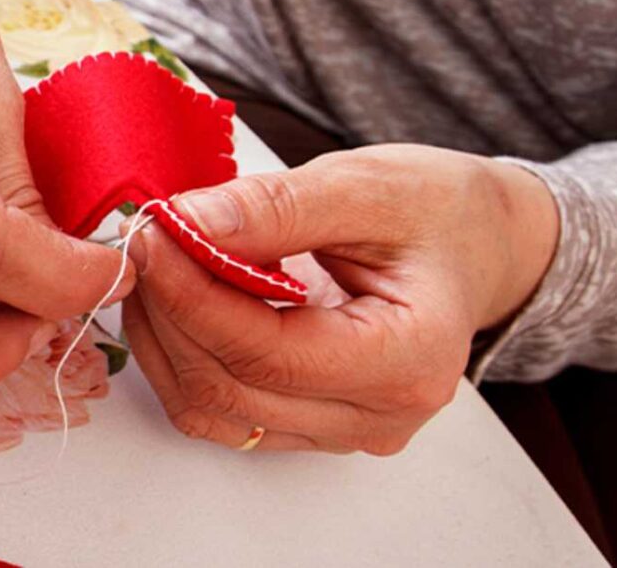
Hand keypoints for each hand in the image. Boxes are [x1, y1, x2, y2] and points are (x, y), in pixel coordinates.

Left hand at [120, 144, 557, 453]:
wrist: (474, 244)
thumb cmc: (436, 211)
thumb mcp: (365, 185)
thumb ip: (275, 208)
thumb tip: (186, 224)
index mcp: (410, 357)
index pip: (270, 353)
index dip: (192, 297)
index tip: (151, 237)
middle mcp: (380, 414)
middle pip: (232, 387)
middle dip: (169, 312)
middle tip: (141, 240)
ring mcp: (344, 430)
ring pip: (214, 408)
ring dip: (165, 338)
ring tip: (154, 266)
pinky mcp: (312, 427)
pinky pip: (222, 411)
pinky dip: (182, 358)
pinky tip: (175, 301)